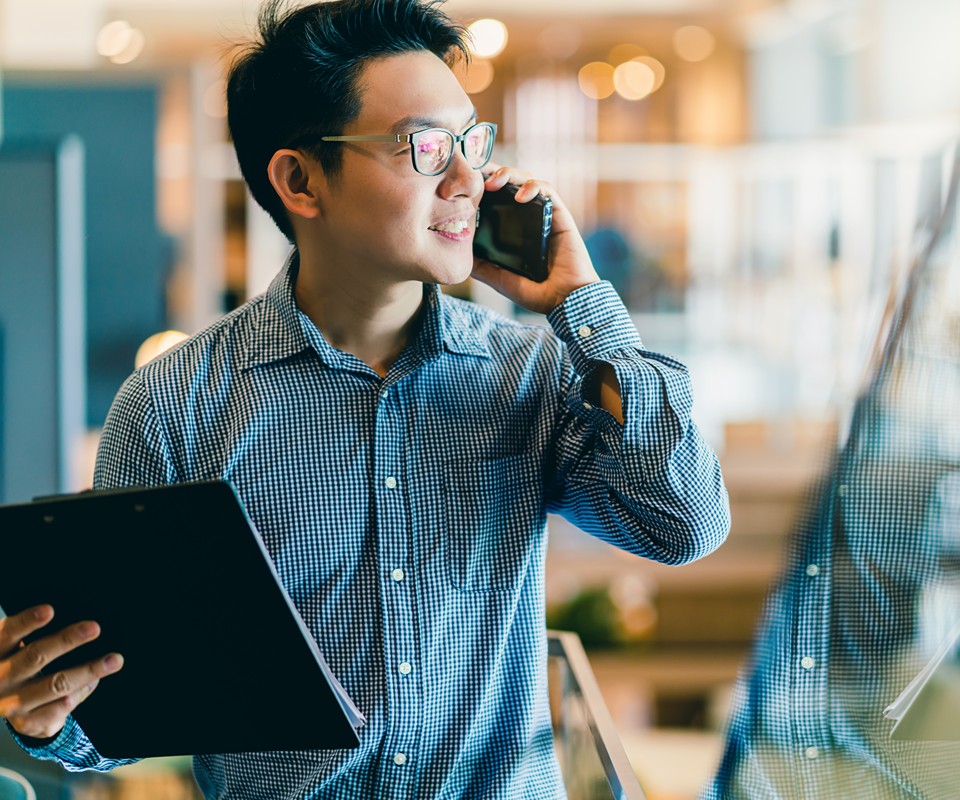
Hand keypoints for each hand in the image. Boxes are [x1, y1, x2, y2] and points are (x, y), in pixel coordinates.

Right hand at [0, 605, 123, 739]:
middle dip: (67, 641)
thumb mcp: (15, 649)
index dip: (28, 621)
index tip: (50, 610)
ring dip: (88, 671)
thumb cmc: (17, 665)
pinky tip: (92, 683)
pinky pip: (57, 709)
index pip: (8, 633)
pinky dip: (78, 695)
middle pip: (34, 657)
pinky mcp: (25, 723)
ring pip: (54, 684)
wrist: (3, 705)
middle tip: (94, 628)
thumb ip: (35, 635)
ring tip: (113, 660)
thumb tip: (82, 627)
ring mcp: (11, 703)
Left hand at [471, 164, 600, 313]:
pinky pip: (548, 191)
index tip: (465, 183)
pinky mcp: (560, 215)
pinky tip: (521, 195)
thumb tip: (460, 255)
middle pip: (510, 183)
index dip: (482, 185)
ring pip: (527, 180)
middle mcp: (528, 218)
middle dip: (493, 173)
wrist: (565, 301)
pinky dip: (534, 187)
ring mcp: (544, 215)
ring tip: (494, 182)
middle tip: (476, 174)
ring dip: (510, 174)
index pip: (496, 198)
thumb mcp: (500, 279)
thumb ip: (482, 267)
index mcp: (514, 230)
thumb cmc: (537, 293)